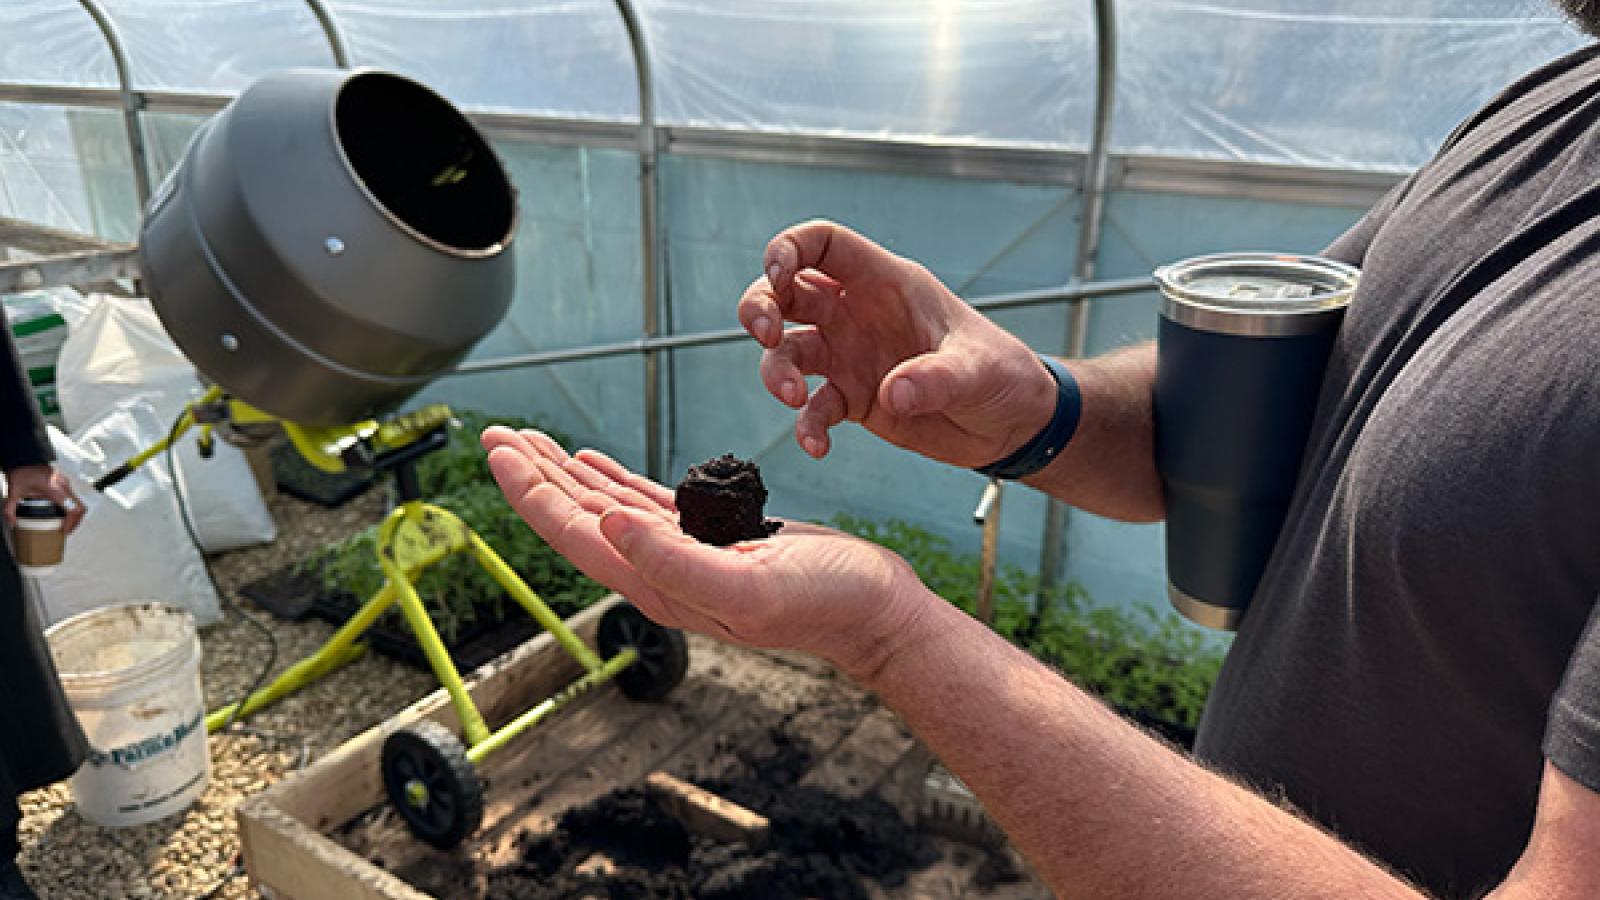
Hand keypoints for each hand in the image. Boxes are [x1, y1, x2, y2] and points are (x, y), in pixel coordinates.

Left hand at [3, 464, 85, 532]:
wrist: (25, 457)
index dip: (72, 521)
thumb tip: (12, 522)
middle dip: (76, 522)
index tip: (65, 530)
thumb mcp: (14, 491)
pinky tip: (63, 513)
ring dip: (75, 516)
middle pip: (80, 507)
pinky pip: (74, 498)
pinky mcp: (64, 483)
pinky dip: (72, 508)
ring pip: (79, 503)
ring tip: (66, 525)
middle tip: (67, 531)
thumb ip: (11, 509)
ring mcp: (66, 483)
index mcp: (55, 489)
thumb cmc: (23, 469)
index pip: (73, 508)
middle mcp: (64, 486)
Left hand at [481, 427, 931, 674]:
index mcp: (656, 585)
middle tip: (495, 434)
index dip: (530, 492)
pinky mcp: (708, 536)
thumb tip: (607, 523)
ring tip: (528, 441)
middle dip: (533, 475)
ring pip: (603, 505)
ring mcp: (681, 553)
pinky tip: (590, 461)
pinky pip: (642, 501)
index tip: (500, 451)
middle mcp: (658, 570)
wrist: (873, 610)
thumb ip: (673, 562)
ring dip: (563, 473)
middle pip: (576, 517)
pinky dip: (609, 478)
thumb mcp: (748, 586)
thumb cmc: (824, 603)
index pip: (573, 533)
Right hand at [738, 220, 1057, 467]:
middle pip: (787, 293)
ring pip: (789, 350)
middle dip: (761, 305)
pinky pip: (814, 409)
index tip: (776, 276)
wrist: (1012, 423)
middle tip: (766, 334)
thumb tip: (892, 393)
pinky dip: (807, 427)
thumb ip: (936, 378)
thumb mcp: (978, 370)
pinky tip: (818, 446)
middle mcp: (859, 314)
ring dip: (777, 371)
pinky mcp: (854, 400)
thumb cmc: (1003, 374)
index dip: (789, 249)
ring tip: (795, 399)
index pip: (824, 245)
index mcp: (887, 284)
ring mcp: (852, 357)